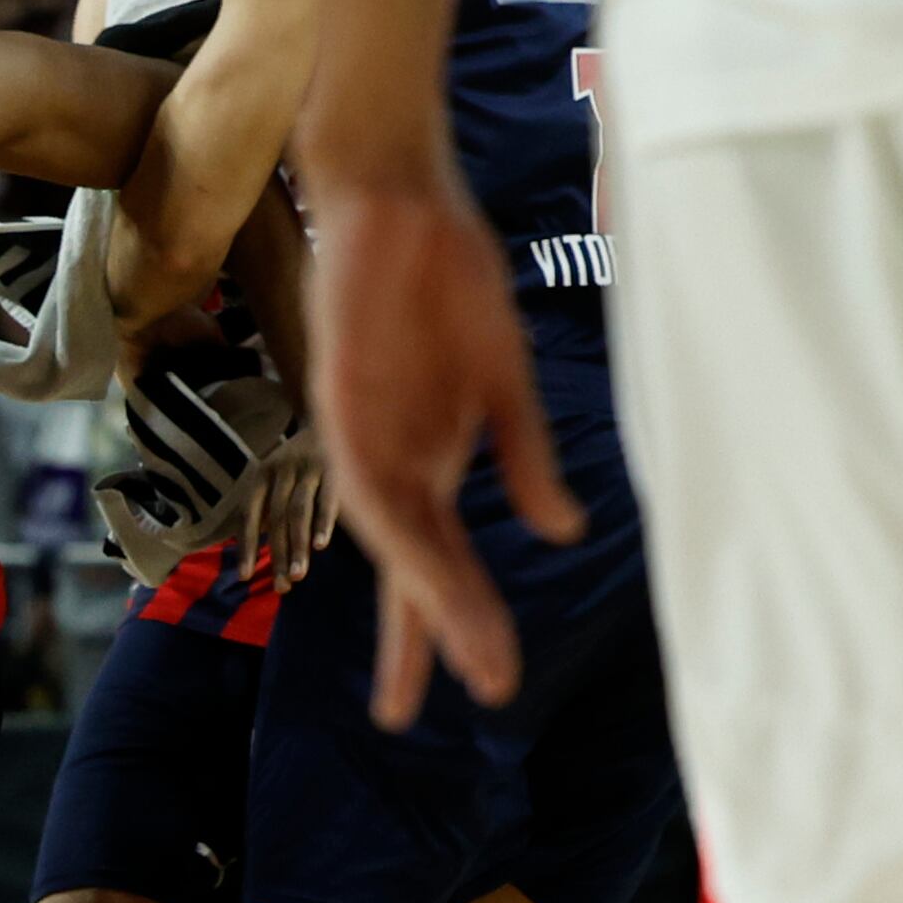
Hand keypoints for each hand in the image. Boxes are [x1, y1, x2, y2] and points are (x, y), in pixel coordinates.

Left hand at [248, 430, 337, 588]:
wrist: (333, 412)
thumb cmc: (303, 457)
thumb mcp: (279, 476)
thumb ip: (268, 507)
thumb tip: (253, 546)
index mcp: (261, 474)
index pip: (249, 516)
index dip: (246, 546)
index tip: (243, 576)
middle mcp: (280, 470)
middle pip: (275, 520)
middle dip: (277, 555)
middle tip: (280, 587)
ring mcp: (307, 467)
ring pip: (298, 513)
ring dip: (297, 546)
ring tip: (297, 575)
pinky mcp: (334, 466)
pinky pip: (328, 499)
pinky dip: (324, 522)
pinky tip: (321, 546)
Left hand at [304, 171, 578, 723]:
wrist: (398, 193)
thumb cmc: (446, 276)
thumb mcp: (501, 378)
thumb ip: (523, 455)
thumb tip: (562, 532)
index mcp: (426, 457)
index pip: (440, 563)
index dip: (459, 625)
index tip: (492, 686)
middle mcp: (390, 457)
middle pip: (409, 569)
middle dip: (427, 639)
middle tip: (438, 708)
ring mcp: (364, 431)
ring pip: (396, 539)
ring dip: (429, 601)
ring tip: (466, 660)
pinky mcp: (340, 398)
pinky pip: (373, 478)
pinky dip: (402, 529)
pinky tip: (422, 569)